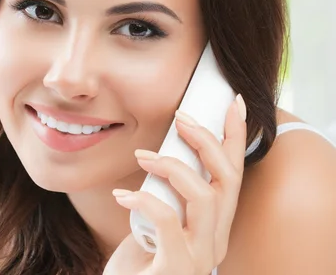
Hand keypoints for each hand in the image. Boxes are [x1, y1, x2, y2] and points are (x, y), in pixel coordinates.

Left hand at [103, 95, 247, 274]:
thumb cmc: (139, 259)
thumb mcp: (157, 220)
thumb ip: (166, 194)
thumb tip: (159, 151)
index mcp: (213, 225)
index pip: (233, 174)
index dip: (236, 137)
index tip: (233, 102)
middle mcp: (214, 240)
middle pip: (228, 179)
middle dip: (207, 140)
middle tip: (180, 118)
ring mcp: (198, 257)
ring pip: (204, 197)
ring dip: (173, 167)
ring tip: (143, 157)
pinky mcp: (175, 269)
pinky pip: (168, 222)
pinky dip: (144, 200)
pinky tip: (124, 197)